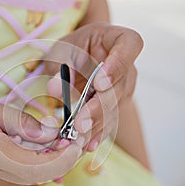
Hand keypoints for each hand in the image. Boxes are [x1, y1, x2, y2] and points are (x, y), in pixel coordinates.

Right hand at [0, 100, 80, 185]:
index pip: (45, 164)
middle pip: (41, 175)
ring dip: (40, 168)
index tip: (76, 144)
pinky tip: (20, 171)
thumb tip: (51, 133)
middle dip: (55, 157)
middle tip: (53, 141)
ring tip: (27, 150)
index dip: (66, 156)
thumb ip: (21, 121)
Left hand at [46, 23, 142, 150]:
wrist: (78, 58)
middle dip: (98, 108)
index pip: (129, 46)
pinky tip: (87, 145)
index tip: (99, 83)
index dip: (118, 65)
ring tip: (78, 139)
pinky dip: (96, 134)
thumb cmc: (73, 49)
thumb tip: (55, 88)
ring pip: (114, 109)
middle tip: (79, 123)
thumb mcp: (62, 51)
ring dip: (95, 126)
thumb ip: (60, 66)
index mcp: (117, 40)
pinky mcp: (115, 106)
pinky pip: (109, 120)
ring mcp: (123, 88)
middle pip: (119, 87)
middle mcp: (126, 66)